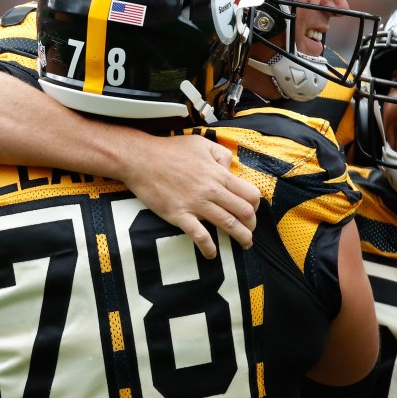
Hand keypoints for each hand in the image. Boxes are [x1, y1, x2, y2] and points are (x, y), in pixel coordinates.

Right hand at [122, 134, 259, 258]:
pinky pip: (200, 236)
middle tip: (250, 230)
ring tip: (245, 244)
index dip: (256, 205)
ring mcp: (196, 204)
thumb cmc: (170, 150)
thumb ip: (221, 155)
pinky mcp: (180, 216)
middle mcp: (212, 190)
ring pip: (228, 225)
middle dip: (252, 224)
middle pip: (244, 212)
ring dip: (241, 238)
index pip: (250, 193)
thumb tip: (230, 169)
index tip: (253, 210)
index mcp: (218, 174)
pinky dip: (209, 248)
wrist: (140, 159)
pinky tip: (212, 254)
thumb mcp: (201, 143)